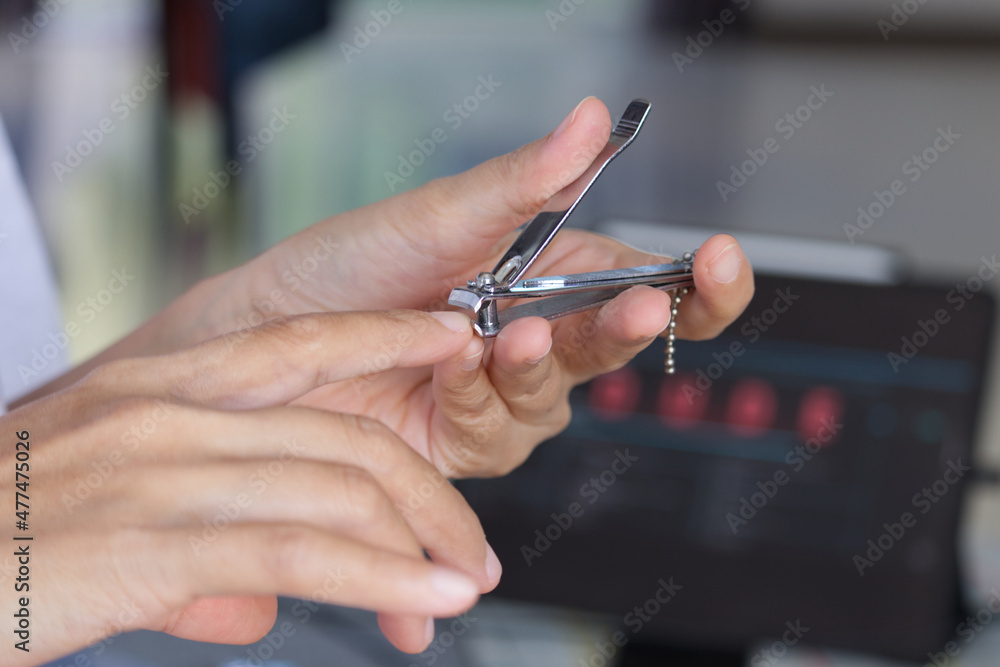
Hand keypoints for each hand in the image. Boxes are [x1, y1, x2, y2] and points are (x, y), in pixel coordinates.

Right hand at [1, 310, 494, 664]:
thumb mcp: (103, 517)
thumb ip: (193, 557)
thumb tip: (258, 606)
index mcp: (161, 389)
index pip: (300, 344)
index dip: (383, 336)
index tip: (450, 334)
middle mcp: (171, 414)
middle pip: (343, 434)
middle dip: (426, 490)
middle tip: (472, 539)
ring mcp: (165, 473)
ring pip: (336, 489)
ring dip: (421, 537)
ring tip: (467, 577)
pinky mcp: (156, 544)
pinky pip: (300, 552)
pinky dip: (379, 576)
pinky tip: (426, 600)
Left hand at [23, 97, 753, 475]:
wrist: (257, 336)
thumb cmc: (343, 268)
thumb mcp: (435, 216)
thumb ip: (520, 183)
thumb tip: (594, 118)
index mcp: (541, 280)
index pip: (640, 283)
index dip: (694, 286)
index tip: (720, 262)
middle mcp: (530, 346)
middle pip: (606, 350)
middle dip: (623, 331)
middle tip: (636, 308)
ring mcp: (494, 405)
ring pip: (547, 406)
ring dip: (530, 377)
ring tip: (496, 345)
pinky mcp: (453, 455)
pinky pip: (487, 452)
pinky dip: (471, 436)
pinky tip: (451, 405)